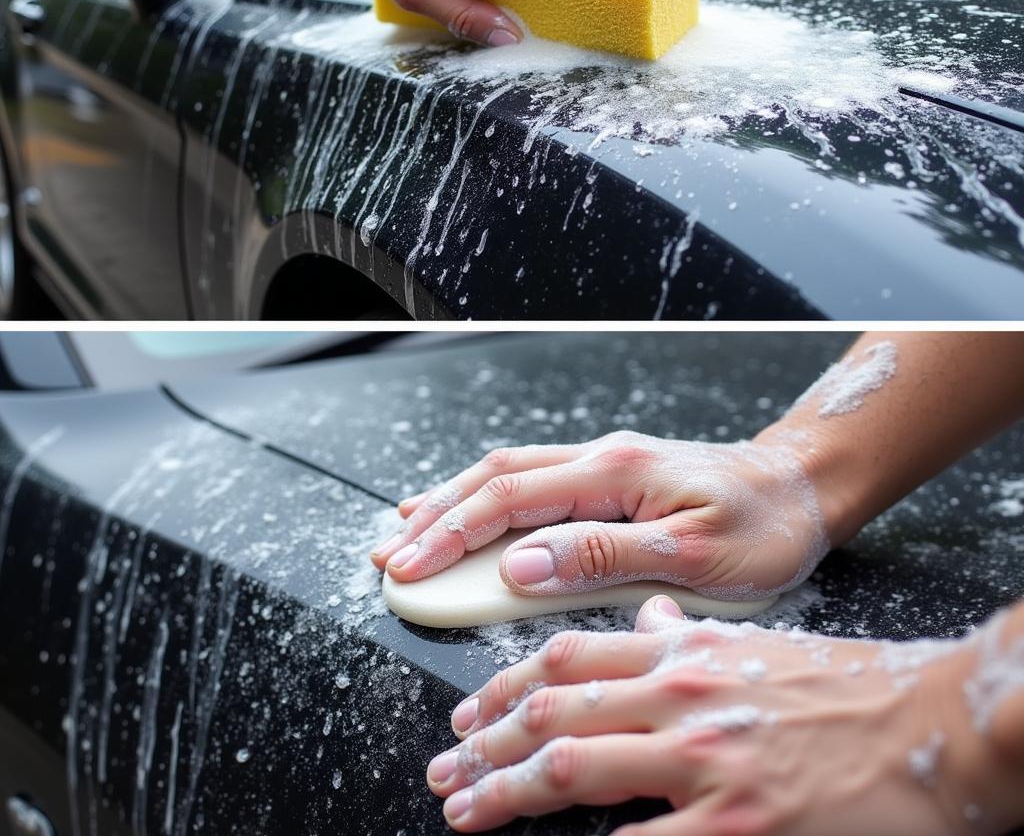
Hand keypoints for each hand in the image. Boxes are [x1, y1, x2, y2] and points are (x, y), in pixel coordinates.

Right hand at [371, 432, 829, 601]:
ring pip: (509, 478)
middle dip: (435, 516)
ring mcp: (604, 466)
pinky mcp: (611, 481)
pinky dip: (491, 504)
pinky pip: (535, 487)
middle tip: (389, 556)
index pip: (510, 499)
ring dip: (454, 505)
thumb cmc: (763, 525)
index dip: (451, 533)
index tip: (409, 567)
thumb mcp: (693, 554)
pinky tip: (474, 520)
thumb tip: (521, 564)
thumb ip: (603, 557)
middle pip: (494, 479)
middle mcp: (600, 460)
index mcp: (614, 473)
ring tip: (410, 534)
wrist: (801, 489)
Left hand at [424, 598, 1004, 834]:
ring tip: (469, 810)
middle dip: (485, 742)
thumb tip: (646, 626)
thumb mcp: (754, 641)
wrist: (925, 724)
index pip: (565, 659)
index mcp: (683, 653)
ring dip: (509, 790)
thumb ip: (689, 634)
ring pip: (577, 767)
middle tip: (446, 769)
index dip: (503, 687)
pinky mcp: (738, 825)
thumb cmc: (838, 684)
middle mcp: (682, 696)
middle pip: (554, 711)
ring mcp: (706, 761)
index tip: (468, 713)